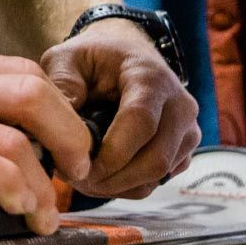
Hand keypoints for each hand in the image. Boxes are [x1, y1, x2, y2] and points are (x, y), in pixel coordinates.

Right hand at [0, 43, 92, 234]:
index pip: (21, 74)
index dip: (58, 112)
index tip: (67, 147)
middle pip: (34, 94)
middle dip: (70, 138)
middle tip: (77, 176)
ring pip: (14, 131)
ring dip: (44, 178)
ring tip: (46, 212)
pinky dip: (7, 183)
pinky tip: (16, 207)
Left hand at [40, 18, 199, 198]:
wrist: (126, 57)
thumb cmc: (94, 59)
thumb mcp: (67, 59)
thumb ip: (60, 84)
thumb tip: (58, 124)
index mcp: (151, 78)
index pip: (141, 123)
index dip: (112, 154)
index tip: (79, 167)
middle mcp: (180, 105)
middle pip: (155, 159)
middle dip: (112, 178)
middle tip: (75, 179)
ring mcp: (187, 130)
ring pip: (157, 176)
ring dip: (118, 186)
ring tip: (83, 177)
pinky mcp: (184, 150)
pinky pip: (158, 182)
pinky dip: (128, 187)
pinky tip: (102, 176)